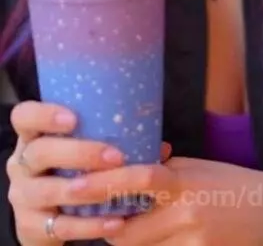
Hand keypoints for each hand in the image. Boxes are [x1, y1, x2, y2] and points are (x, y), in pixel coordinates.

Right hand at [6, 99, 168, 244]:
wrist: (51, 217)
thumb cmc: (74, 171)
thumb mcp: (83, 151)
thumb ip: (113, 142)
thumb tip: (161, 147)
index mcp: (33, 136)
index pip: (24, 116)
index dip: (44, 115)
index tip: (74, 118)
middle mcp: (21, 164)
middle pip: (39, 152)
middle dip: (78, 153)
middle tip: (114, 156)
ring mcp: (22, 196)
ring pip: (46, 190)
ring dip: (85, 189)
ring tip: (114, 187)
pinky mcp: (30, 227)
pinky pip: (60, 227)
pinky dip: (90, 225)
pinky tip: (115, 221)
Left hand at [65, 155, 262, 245]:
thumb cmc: (231, 184)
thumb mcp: (197, 167)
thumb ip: (163, 168)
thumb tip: (129, 161)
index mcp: (184, 181)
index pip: (137, 178)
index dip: (103, 184)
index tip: (76, 185)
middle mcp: (186, 213)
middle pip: (127, 232)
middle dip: (107, 229)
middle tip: (96, 220)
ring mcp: (193, 242)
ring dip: (129, 242)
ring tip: (124, 228)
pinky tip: (154, 239)